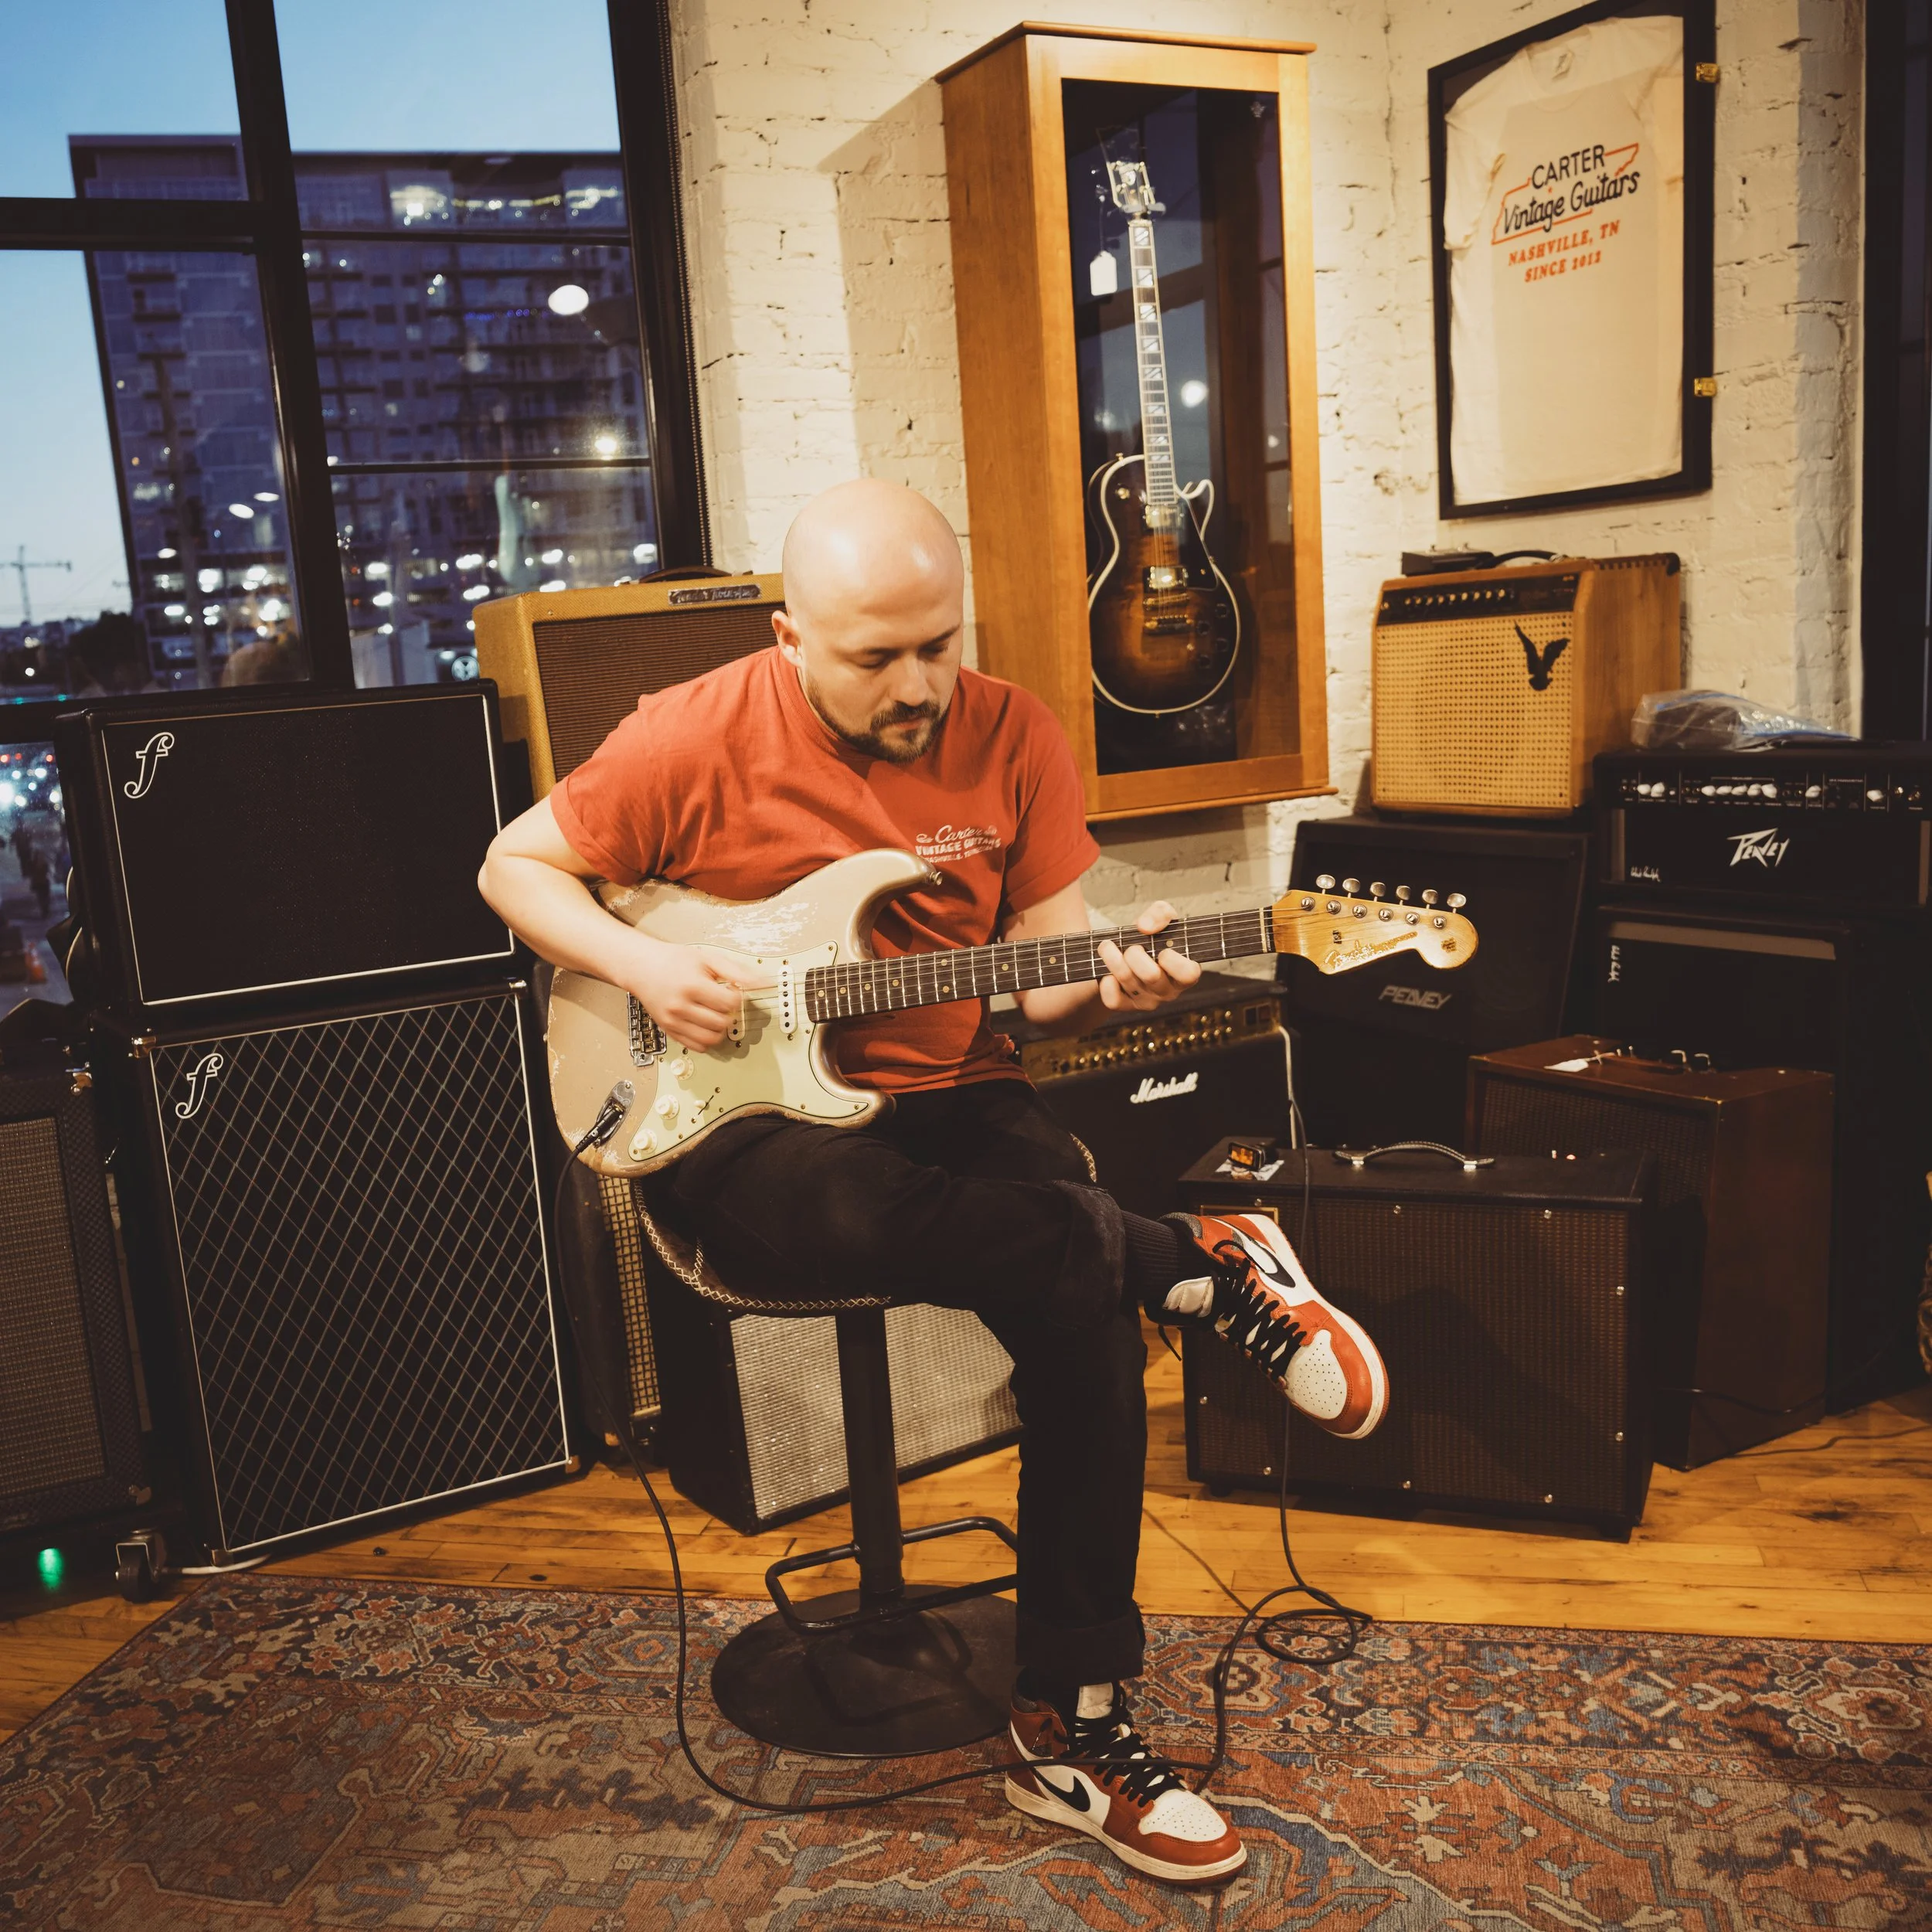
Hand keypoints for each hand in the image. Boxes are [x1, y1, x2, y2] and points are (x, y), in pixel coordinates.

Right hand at [623, 933, 769, 1050]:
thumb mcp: (708, 959)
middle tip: (722, 1002)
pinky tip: (705, 1024)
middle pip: (722, 1022)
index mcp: (692, 986)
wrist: (642, 967)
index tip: (730, 990)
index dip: (736, 996)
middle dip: (728, 1013)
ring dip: (720, 1029)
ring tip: (715, 1014)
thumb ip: (737, 972)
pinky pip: (697, 1046)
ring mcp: (674, 1021)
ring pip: (711, 1039)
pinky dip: (707, 1039)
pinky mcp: (669, 1031)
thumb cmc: (674, 961)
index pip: (730, 1002)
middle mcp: (681, 1006)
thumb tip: (764, 983)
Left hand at [1095, 901, 1200, 1011]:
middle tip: (1131, 947)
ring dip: (1113, 959)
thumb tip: (1145, 926)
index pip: (1188, 974)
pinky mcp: (1126, 1007)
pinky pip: (1113, 1000)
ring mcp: (1148, 1001)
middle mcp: (1168, 991)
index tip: (1163, 950)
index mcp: (1185, 972)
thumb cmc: (1152, 937)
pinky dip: (1106, 984)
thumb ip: (1160, 914)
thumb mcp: (1162, 918)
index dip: (1174, 961)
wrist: (1129, 952)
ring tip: (1107, 946)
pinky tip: (1107, 973)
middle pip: (1152, 976)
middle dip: (1135, 954)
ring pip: (1129, 982)